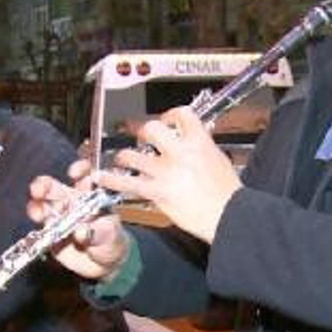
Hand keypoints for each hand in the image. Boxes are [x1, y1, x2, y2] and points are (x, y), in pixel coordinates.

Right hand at [27, 159, 128, 279]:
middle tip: (39, 190)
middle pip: (55, 186)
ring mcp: (59, 214)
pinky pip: (40, 222)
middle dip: (44, 185)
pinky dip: (36, 219)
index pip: (84, 175)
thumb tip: (81, 232)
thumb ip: (97, 232)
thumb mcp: (111, 236)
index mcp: (91, 194)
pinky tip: (38, 221)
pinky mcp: (50, 229)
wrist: (103, 264)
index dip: (79, 170)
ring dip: (36, 204)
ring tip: (37, 212)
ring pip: (42, 202)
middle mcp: (72, 200)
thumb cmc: (112, 242)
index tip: (75, 173)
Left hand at [98, 107, 241, 242]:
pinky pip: (127, 184)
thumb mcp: (219, 160)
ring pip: (132, 155)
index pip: (180, 115)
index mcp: (199, 141)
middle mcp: (179, 152)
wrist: (228, 217)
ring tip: (122, 159)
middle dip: (143, 132)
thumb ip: (203, 147)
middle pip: (151, 129)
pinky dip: (112, 180)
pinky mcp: (157, 192)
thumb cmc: (228, 194)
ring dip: (124, 157)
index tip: (167, 120)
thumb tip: (194, 141)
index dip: (170, 115)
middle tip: (142, 138)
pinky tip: (102, 178)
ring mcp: (165, 172)